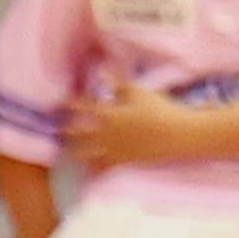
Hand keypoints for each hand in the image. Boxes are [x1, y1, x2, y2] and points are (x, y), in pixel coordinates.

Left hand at [62, 88, 210, 171]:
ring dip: (73, 150)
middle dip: (66, 130)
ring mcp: (112, 149)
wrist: (179, 134)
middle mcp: (105, 133)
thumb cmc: (160, 110)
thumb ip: (118, 81)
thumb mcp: (138, 92)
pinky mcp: (122, 162)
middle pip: (75, 132)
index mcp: (108, 114)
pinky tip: (86, 171)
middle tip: (59, 129)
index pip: (81, 107)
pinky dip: (91, 169)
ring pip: (83, 152)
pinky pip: (101, 168)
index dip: (68, 105)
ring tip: (68, 150)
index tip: (59, 104)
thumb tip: (103, 66)